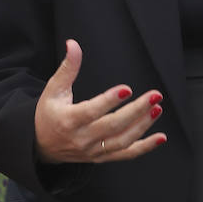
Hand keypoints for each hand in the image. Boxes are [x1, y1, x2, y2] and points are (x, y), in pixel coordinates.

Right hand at [34, 39, 165, 163]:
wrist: (42, 145)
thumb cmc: (49, 113)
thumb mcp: (54, 89)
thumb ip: (68, 67)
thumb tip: (73, 44)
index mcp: (68, 120)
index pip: (90, 112)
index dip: (108, 101)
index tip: (126, 89)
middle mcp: (81, 138)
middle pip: (112, 126)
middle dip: (136, 111)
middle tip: (154, 96)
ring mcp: (93, 150)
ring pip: (122, 141)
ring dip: (143, 126)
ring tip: (157, 108)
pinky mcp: (101, 157)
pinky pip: (126, 154)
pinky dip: (145, 147)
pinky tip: (160, 137)